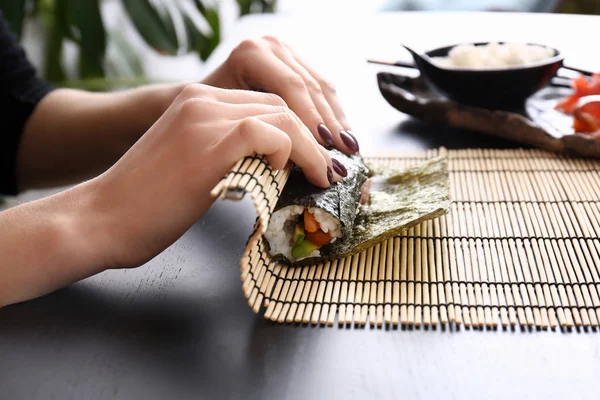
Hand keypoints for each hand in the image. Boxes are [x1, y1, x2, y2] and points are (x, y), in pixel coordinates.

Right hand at [87, 84, 335, 268]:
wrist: (101, 219)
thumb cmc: (146, 205)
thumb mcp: (193, 165)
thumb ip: (229, 154)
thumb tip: (275, 167)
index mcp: (198, 102)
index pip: (266, 105)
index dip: (299, 133)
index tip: (317, 160)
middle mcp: (203, 100)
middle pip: (281, 106)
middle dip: (313, 139)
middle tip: (328, 171)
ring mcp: (205, 117)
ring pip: (282, 116)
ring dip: (310, 149)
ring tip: (320, 178)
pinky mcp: (209, 143)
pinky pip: (268, 133)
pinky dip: (290, 153)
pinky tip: (287, 176)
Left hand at [202, 36, 359, 155]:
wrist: (194, 107)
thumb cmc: (204, 122)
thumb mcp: (227, 122)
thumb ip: (261, 131)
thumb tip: (295, 156)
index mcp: (251, 54)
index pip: (291, 88)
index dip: (310, 120)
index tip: (323, 149)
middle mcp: (270, 46)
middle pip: (309, 87)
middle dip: (329, 124)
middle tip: (343, 154)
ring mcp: (285, 51)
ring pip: (321, 87)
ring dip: (337, 120)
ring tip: (350, 149)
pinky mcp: (295, 62)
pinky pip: (321, 87)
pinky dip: (333, 113)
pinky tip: (342, 135)